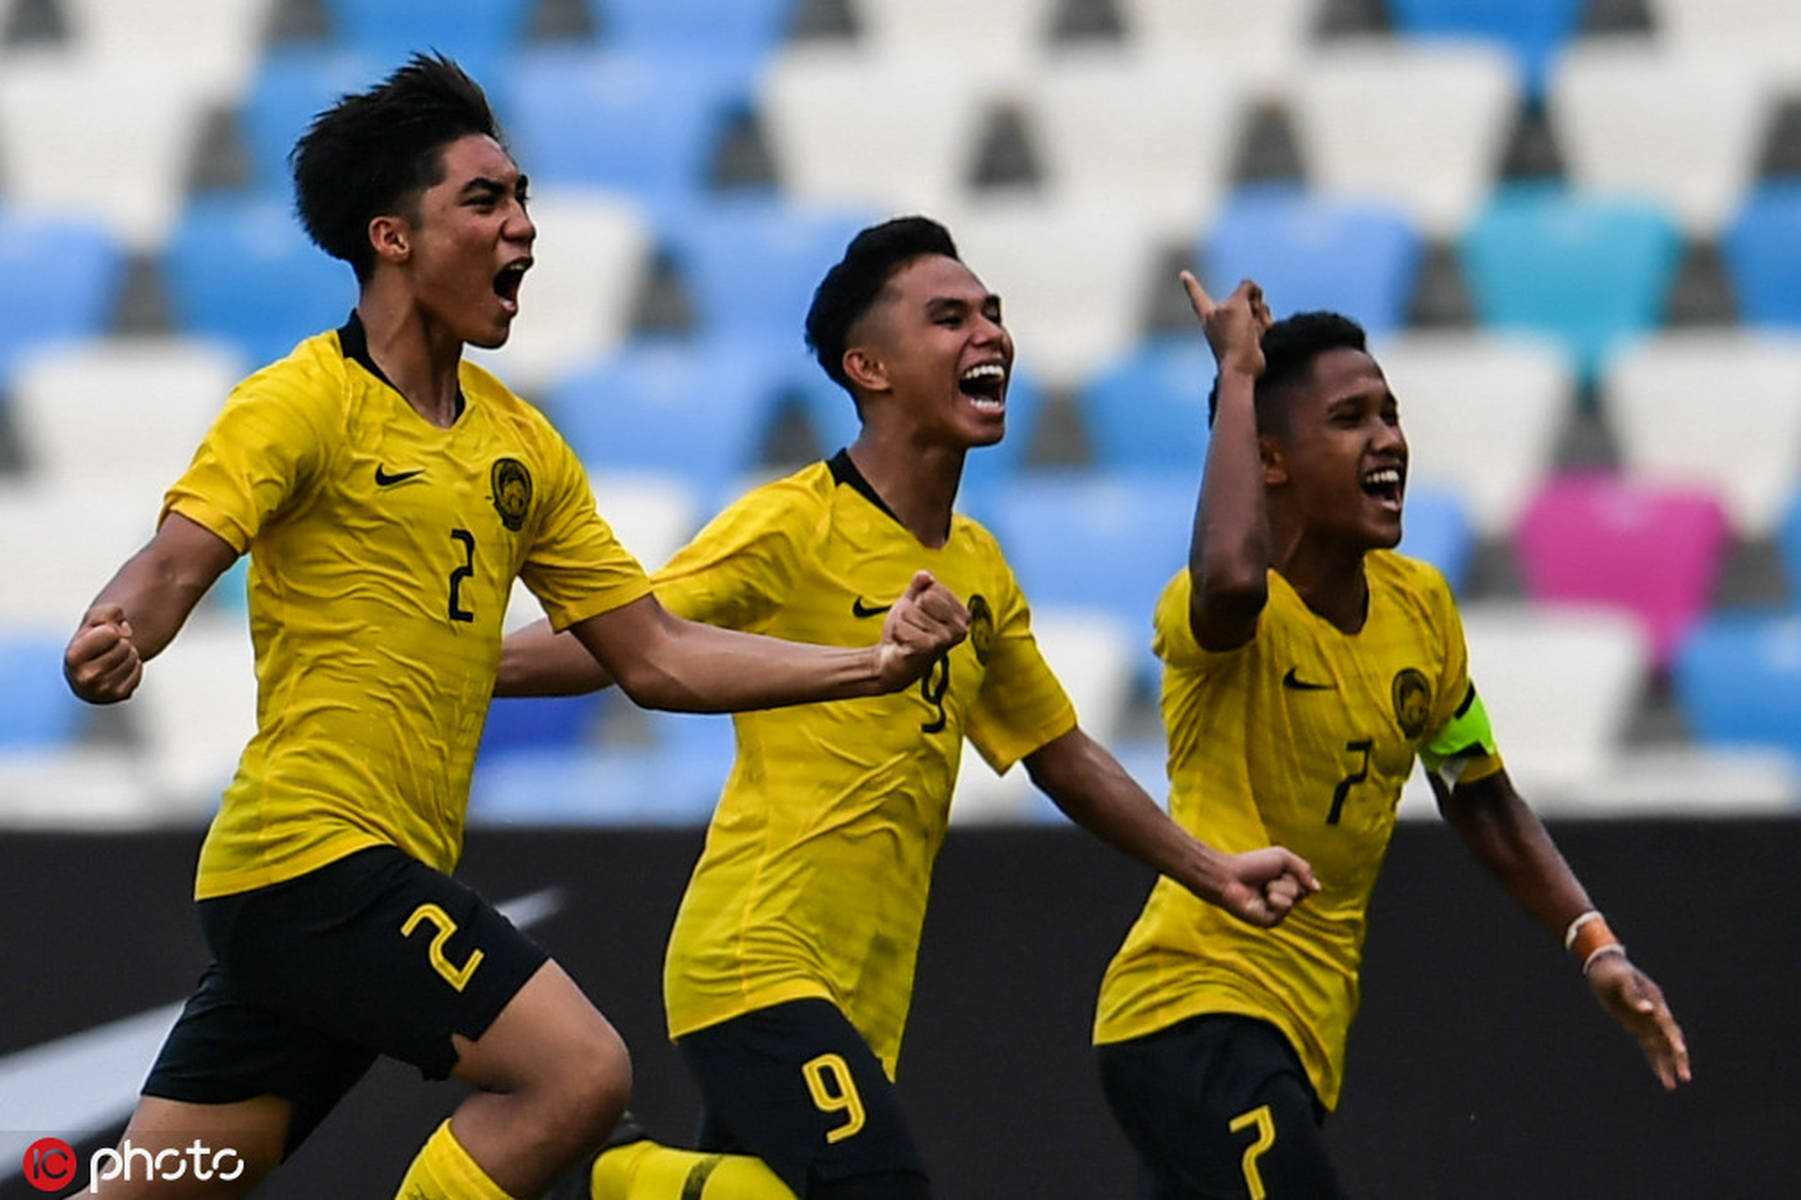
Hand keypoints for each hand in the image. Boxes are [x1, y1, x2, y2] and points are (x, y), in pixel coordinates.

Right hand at [64, 604, 143, 703]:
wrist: (92, 662)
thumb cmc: (93, 638)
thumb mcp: (95, 618)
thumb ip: (108, 613)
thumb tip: (125, 633)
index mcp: (72, 658)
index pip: (111, 633)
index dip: (110, 630)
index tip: (98, 637)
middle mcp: (83, 679)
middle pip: (125, 646)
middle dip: (120, 642)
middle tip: (107, 649)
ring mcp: (102, 691)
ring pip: (133, 658)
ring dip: (127, 654)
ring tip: (112, 658)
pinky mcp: (118, 695)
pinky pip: (139, 670)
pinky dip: (134, 666)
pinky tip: (118, 669)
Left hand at [874, 571, 968, 690]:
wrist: (891, 662)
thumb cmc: (906, 632)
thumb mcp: (912, 603)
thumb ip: (919, 586)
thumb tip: (925, 575)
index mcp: (963, 615)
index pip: (933, 586)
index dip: (919, 599)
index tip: (920, 617)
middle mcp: (961, 628)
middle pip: (925, 597)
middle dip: (911, 611)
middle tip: (913, 629)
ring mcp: (947, 639)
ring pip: (911, 611)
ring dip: (902, 624)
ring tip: (908, 637)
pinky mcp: (930, 648)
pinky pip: (903, 625)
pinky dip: (898, 633)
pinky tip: (904, 645)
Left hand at [1181, 272, 1270, 377]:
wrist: (1243, 366)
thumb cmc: (1234, 337)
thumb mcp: (1237, 303)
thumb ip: (1245, 288)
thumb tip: (1254, 291)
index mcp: (1208, 312)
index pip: (1197, 293)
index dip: (1191, 284)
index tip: (1183, 274)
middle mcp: (1219, 319)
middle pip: (1241, 295)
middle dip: (1251, 300)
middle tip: (1247, 315)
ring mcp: (1236, 328)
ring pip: (1256, 306)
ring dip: (1260, 314)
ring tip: (1253, 329)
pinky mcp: (1251, 336)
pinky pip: (1263, 320)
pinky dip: (1264, 324)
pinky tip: (1260, 335)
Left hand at [1211, 847, 1319, 927]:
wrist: (1228, 875)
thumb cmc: (1251, 864)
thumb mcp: (1282, 857)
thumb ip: (1304, 869)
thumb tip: (1317, 889)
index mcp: (1287, 888)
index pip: (1308, 884)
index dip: (1296, 873)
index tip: (1278, 869)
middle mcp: (1284, 902)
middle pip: (1303, 890)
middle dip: (1286, 879)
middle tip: (1268, 878)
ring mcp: (1277, 913)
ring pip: (1294, 898)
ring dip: (1278, 887)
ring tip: (1262, 888)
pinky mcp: (1270, 922)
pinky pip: (1285, 907)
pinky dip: (1274, 898)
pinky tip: (1261, 897)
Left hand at [1585, 952, 1690, 1089]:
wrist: (1604, 967)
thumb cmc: (1613, 971)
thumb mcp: (1621, 979)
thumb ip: (1633, 994)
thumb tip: (1648, 1010)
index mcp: (1655, 1001)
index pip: (1667, 1024)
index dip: (1674, 1038)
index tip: (1680, 1051)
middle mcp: (1655, 1014)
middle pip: (1671, 1040)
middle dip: (1678, 1059)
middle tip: (1685, 1078)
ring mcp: (1647, 1021)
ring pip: (1661, 1048)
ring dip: (1667, 1066)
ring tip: (1672, 1087)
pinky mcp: (1637, 1027)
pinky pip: (1649, 1047)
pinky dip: (1655, 1061)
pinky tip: (1661, 1077)